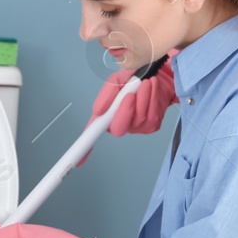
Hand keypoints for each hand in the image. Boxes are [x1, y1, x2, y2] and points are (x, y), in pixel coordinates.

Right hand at [77, 49, 180, 165]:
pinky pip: (151, 115)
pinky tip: (151, 87)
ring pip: (138, 119)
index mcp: (106, 116)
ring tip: (145, 82)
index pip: (92, 133)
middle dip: (124, 111)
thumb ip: (107, 94)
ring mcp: (136, 127)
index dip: (84, 149)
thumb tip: (99, 110)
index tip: (79, 161)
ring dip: (142, 98)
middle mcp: (119, 124)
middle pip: (118, 128)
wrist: (158, 76)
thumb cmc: (134, 80)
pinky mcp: (152, 125)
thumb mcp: (117, 80)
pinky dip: (152, 98)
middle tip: (129, 94)